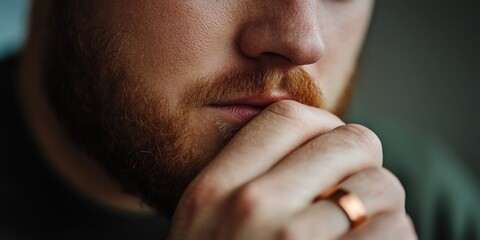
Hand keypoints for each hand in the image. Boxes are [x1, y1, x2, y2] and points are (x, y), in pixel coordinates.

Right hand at [168, 100, 416, 239]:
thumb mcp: (207, 228)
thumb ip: (247, 180)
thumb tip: (321, 135)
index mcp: (213, 191)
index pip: (288, 117)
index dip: (325, 128)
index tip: (332, 154)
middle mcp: (251, 209)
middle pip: (350, 141)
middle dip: (363, 165)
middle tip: (350, 197)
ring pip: (384, 188)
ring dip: (382, 212)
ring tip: (354, 238)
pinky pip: (398, 232)